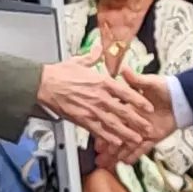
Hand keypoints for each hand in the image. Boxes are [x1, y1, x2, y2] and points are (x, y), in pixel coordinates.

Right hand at [40, 59, 161, 152]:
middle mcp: (99, 96)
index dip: (138, 100)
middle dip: (137, 121)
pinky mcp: (81, 119)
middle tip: (148, 128)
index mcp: (101, 81)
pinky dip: (108, 137)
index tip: (149, 107)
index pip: (125, 92)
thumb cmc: (60, 73)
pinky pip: (98, 130)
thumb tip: (99, 49)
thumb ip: (92, 57)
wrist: (43, 84)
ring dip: (126, 132)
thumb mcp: (79, 60)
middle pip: (123, 110)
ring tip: (137, 139)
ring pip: (113, 123)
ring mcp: (91, 109)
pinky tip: (116, 142)